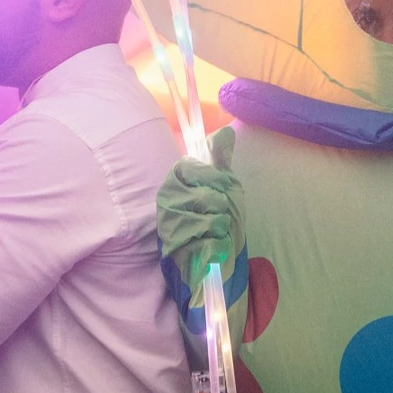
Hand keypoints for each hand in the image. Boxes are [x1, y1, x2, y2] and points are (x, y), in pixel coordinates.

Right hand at [157, 128, 243, 298]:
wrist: (218, 262)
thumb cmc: (220, 222)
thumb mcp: (226, 188)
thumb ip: (222, 160)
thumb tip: (226, 130)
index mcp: (174, 183)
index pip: (192, 167)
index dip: (213, 179)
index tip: (219, 188)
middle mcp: (166, 202)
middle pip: (206, 194)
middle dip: (220, 207)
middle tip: (216, 215)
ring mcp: (169, 226)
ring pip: (209, 218)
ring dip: (221, 228)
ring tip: (213, 232)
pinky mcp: (175, 250)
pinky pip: (209, 240)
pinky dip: (218, 245)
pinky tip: (212, 246)